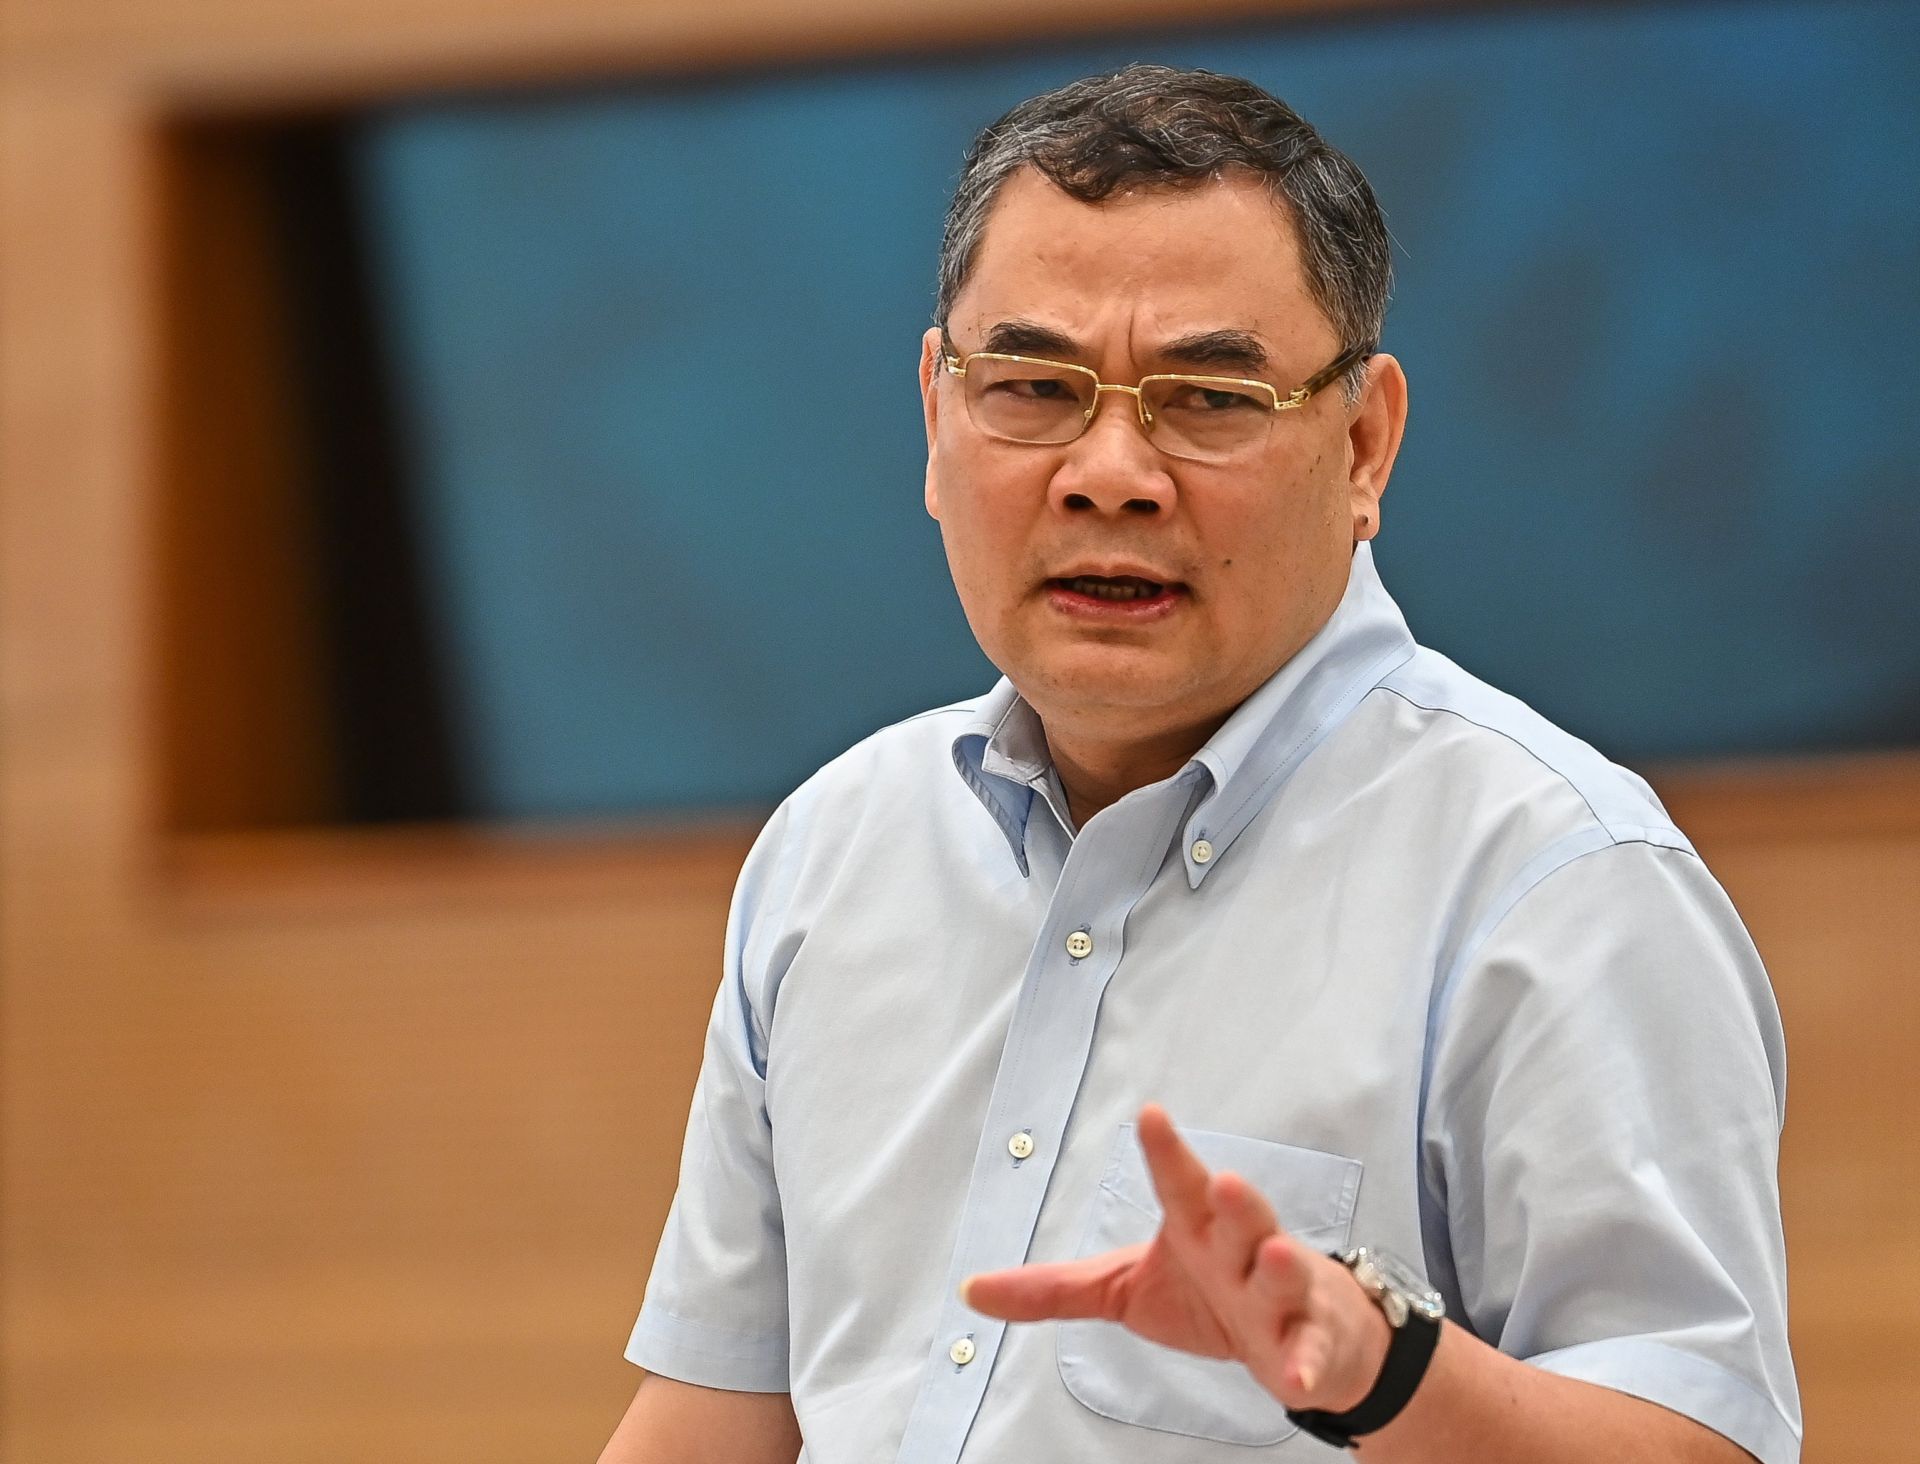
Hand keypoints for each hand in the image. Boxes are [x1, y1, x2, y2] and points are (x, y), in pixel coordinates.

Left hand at [961, 1105, 1391, 1413]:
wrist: (1306, 1334)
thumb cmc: (1213, 1294)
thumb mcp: (1124, 1290)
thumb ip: (1053, 1290)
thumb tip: (970, 1288)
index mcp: (1196, 1229)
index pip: (1179, 1184)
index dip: (1165, 1151)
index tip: (1151, 1115)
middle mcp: (1242, 1251)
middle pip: (1241, 1219)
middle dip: (1235, 1200)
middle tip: (1223, 1181)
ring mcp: (1282, 1296)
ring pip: (1285, 1274)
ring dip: (1282, 1266)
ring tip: (1277, 1255)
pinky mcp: (1310, 1341)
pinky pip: (1308, 1351)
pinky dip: (1304, 1362)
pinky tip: (1296, 1375)